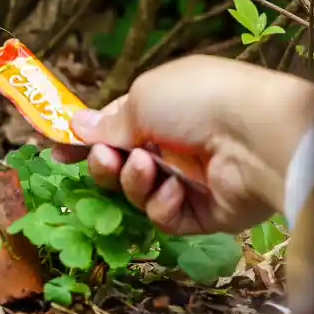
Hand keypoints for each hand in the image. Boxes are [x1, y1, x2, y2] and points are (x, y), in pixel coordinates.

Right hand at [52, 55, 313, 235]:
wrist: (256, 137)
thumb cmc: (200, 101)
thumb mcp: (142, 98)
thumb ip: (109, 121)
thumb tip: (76, 124)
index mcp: (165, 107)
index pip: (116, 126)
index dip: (86, 139)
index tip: (56, 149)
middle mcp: (177, 144)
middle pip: (122, 164)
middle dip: (105, 163)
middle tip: (104, 159)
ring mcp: (191, 179)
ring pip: (139, 192)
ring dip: (133, 181)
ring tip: (145, 167)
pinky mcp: (203, 213)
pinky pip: (165, 216)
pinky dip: (162, 203)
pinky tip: (175, 188)